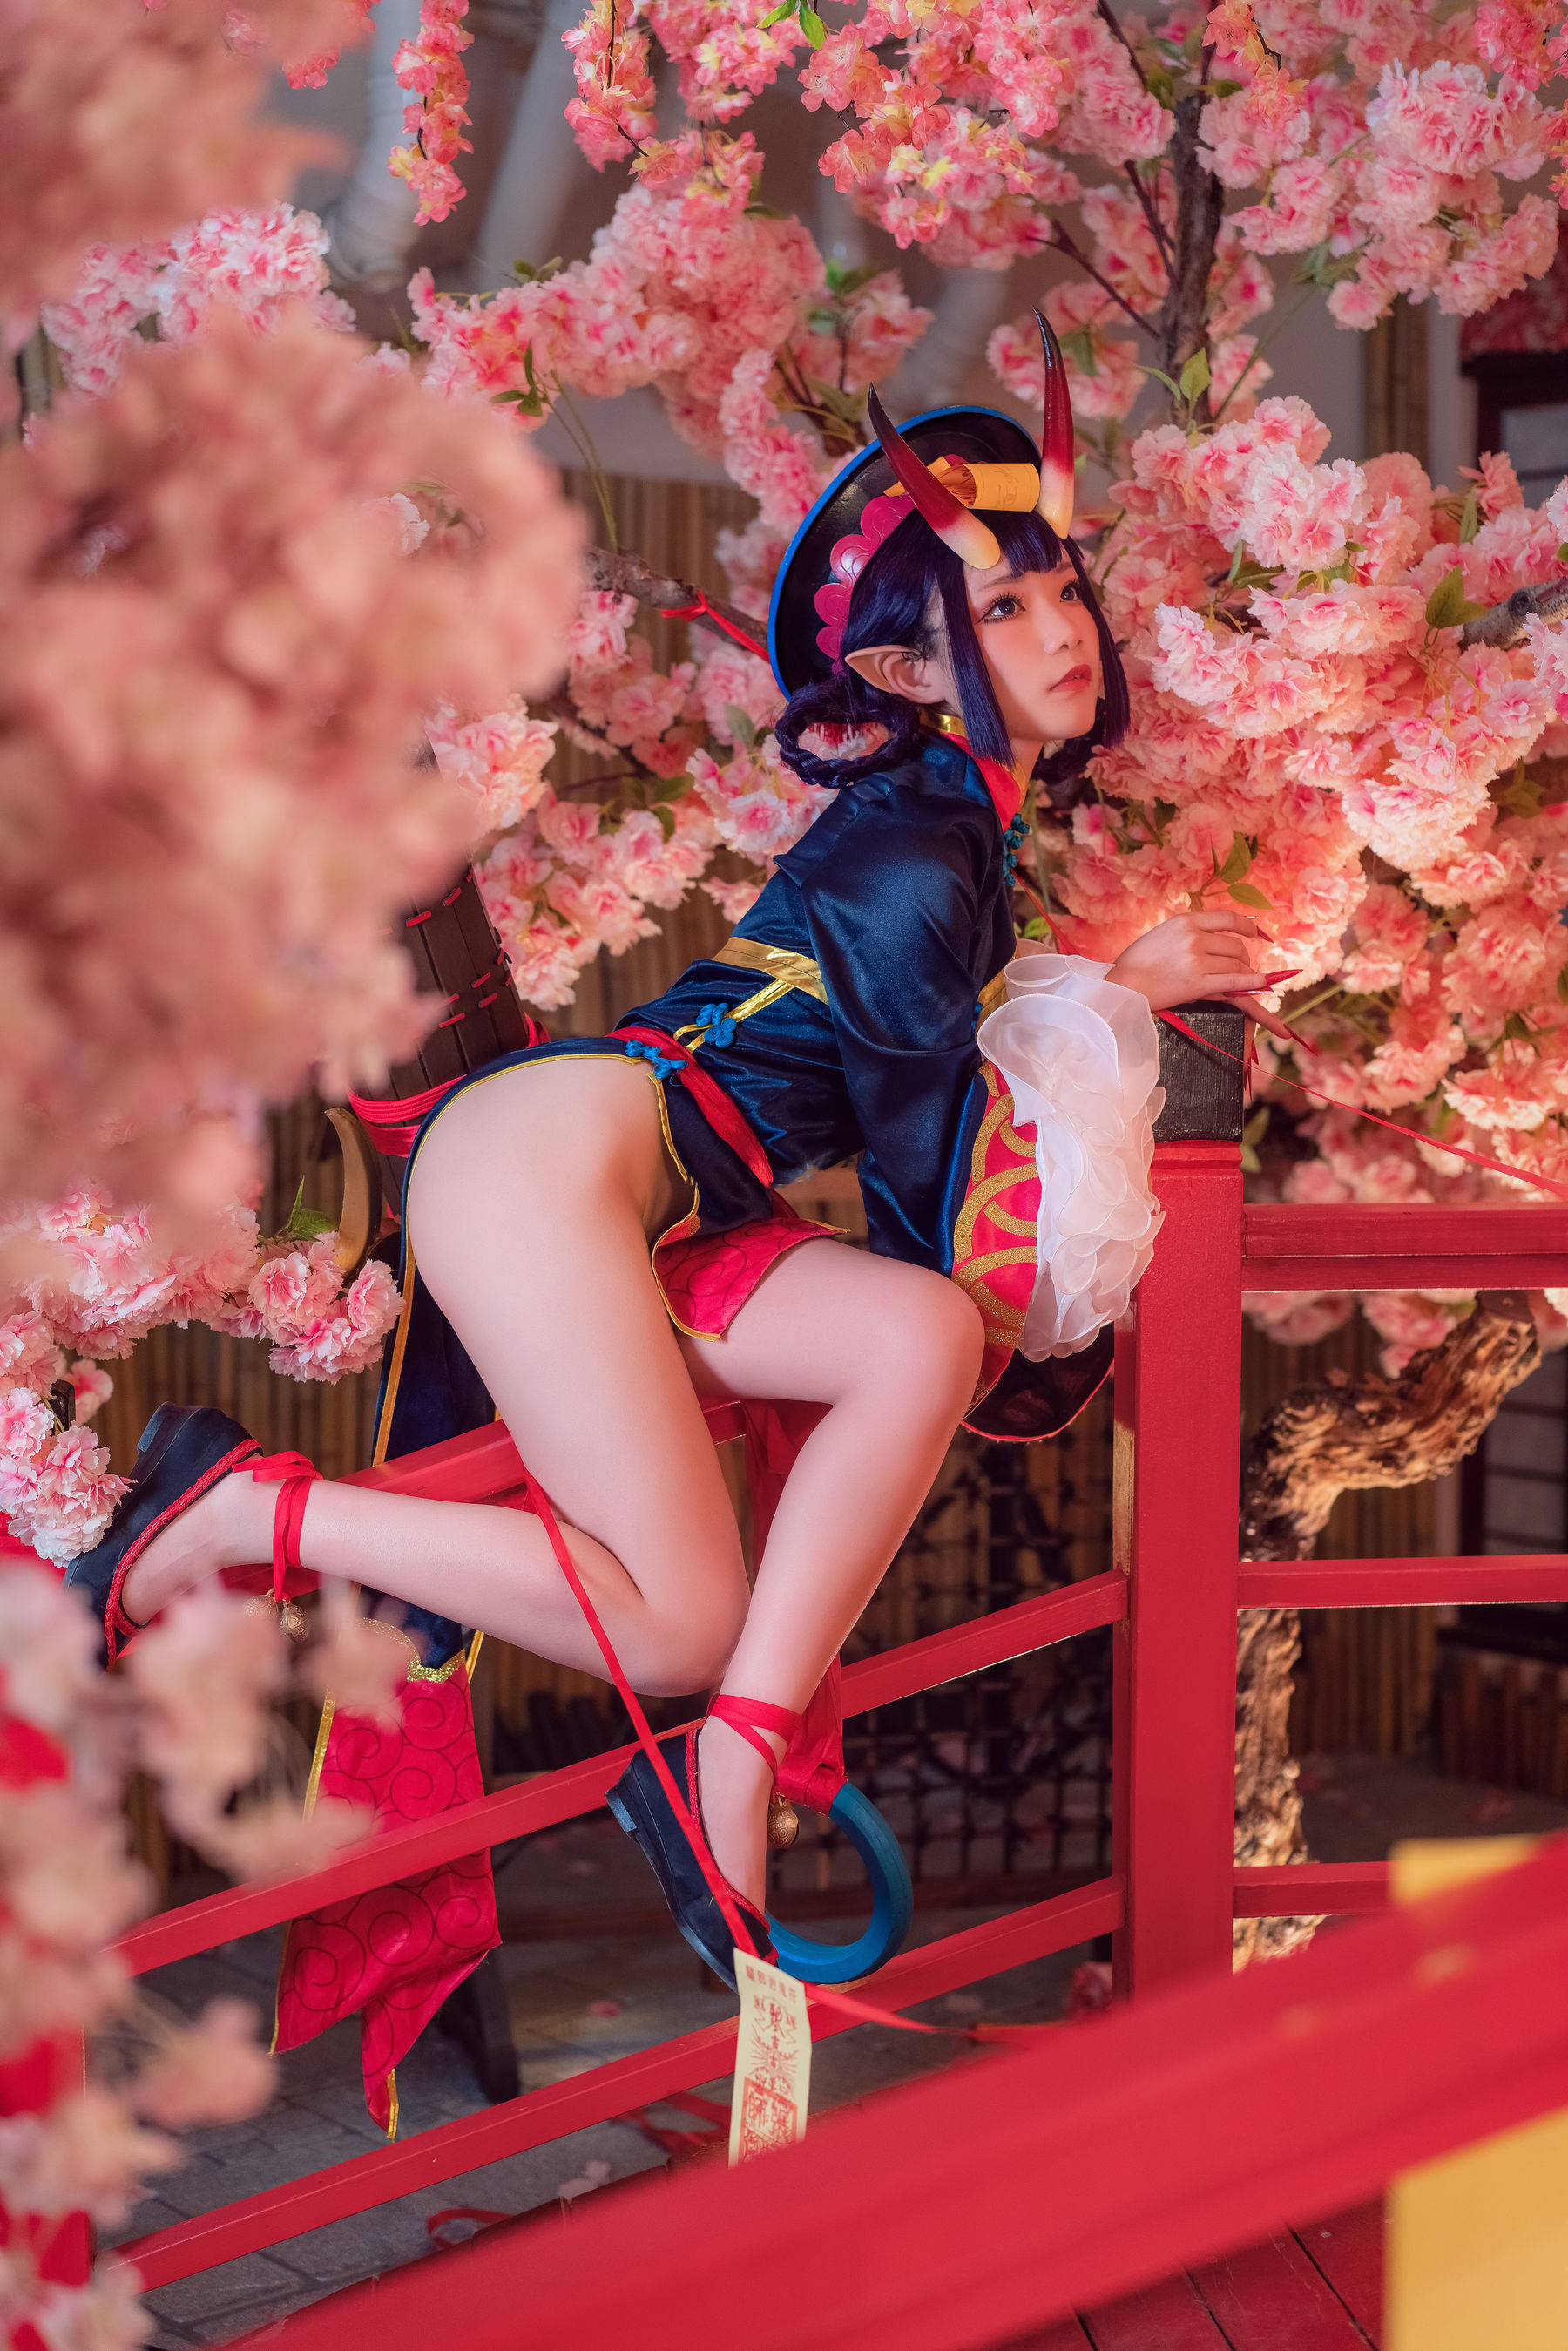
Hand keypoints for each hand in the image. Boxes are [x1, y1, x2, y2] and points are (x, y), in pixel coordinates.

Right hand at [1107, 910, 1294, 1046]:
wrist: (1122, 985)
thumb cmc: (1138, 962)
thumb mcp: (1163, 934)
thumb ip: (1190, 932)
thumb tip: (1221, 938)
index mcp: (1185, 921)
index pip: (1227, 918)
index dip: (1247, 926)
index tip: (1255, 934)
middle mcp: (1193, 937)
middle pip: (1235, 945)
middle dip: (1243, 958)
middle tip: (1240, 968)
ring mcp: (1196, 960)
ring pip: (1236, 965)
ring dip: (1243, 974)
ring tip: (1240, 982)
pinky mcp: (1197, 983)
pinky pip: (1234, 982)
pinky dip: (1253, 983)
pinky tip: (1264, 984)